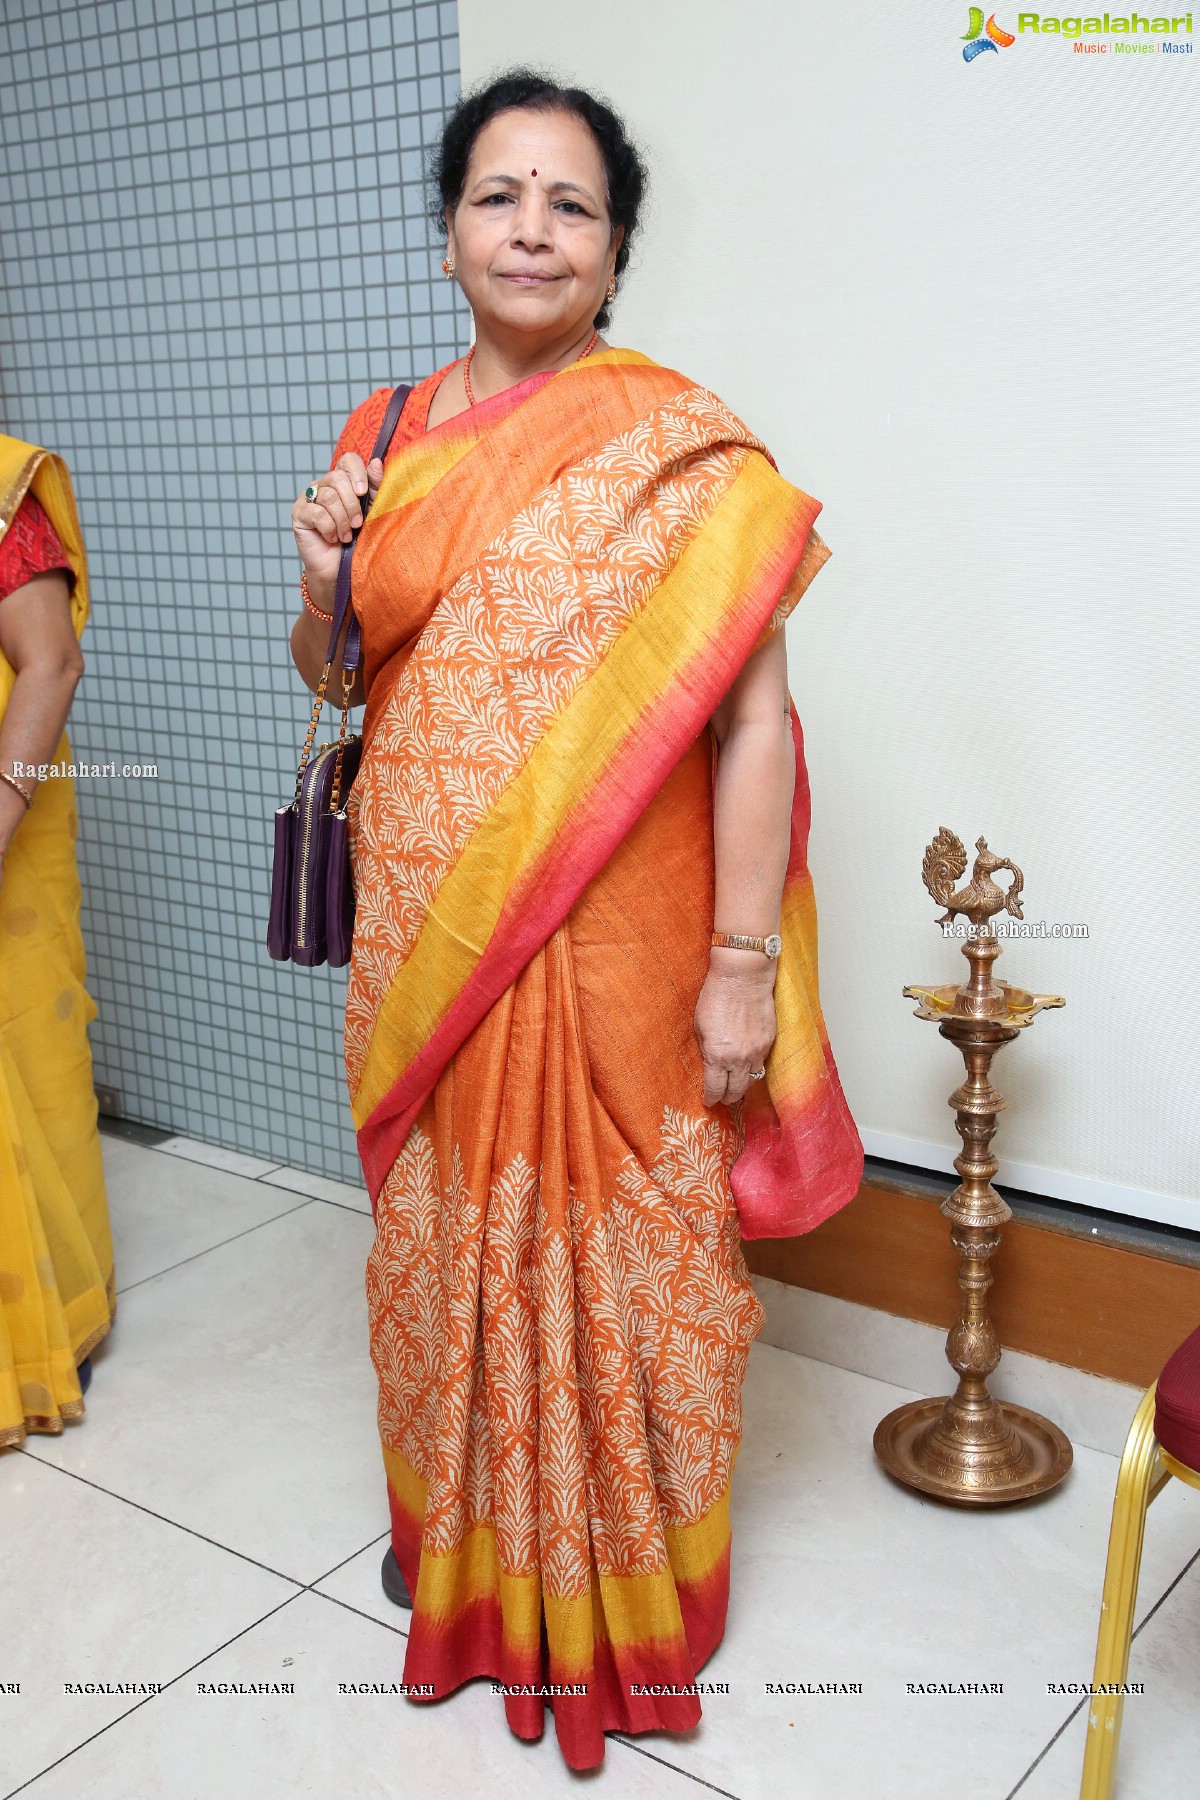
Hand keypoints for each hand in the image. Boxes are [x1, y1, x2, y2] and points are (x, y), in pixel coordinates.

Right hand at [290, 451, 384, 589]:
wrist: (341, 569)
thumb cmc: (358, 540)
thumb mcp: (372, 512)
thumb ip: (375, 488)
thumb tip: (376, 462)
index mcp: (342, 481)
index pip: (347, 460)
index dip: (357, 472)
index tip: (363, 492)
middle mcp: (323, 485)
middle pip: (337, 478)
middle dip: (352, 504)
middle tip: (358, 524)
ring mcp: (308, 498)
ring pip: (328, 497)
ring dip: (342, 520)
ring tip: (347, 535)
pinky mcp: (299, 514)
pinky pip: (317, 513)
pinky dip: (330, 529)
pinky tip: (333, 538)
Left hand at [693, 959, 777, 1105]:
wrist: (743, 977)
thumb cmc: (716, 996)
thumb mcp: (699, 1026)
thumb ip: (705, 1048)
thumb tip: (708, 1063)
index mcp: (717, 1056)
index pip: (715, 1089)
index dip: (711, 1098)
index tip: (709, 1101)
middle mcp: (739, 1059)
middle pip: (737, 1091)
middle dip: (729, 1097)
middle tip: (724, 1098)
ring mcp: (757, 1051)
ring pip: (753, 1079)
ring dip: (744, 1083)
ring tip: (737, 1083)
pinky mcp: (770, 1041)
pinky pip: (762, 1062)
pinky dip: (754, 1066)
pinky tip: (748, 1064)